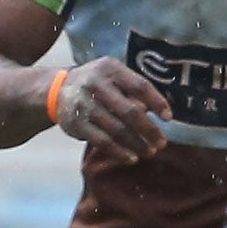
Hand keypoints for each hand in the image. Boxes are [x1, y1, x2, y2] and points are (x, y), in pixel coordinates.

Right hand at [53, 58, 169, 163]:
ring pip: (116, 129)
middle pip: (129, 111)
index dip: (157, 102)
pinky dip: (118, 152)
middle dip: (148, 130)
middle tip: (161, 143)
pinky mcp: (76, 123)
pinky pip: (101, 141)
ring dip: (136, 144)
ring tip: (149, 152)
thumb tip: (159, 112)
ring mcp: (84, 105)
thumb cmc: (97, 83)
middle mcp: (96, 85)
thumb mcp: (113, 76)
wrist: (57, 89)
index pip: (139, 86)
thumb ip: (133, 90)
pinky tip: (130, 158)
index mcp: (110, 69)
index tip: (169, 118)